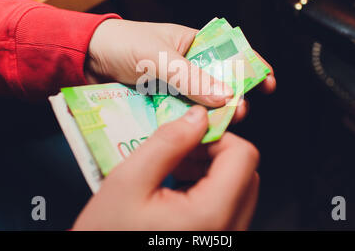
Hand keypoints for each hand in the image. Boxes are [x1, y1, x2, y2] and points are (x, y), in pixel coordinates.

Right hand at [72, 106, 259, 230]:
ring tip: (175, 169)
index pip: (243, 157)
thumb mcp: (128, 181)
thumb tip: (198, 117)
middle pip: (246, 172)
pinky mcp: (219, 241)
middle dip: (214, 153)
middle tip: (180, 152)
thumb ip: (167, 143)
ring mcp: (226, 239)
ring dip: (212, 170)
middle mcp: (228, 232)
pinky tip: (179, 189)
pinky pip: (230, 207)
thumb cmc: (107, 234)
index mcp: (210, 216)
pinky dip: (209, 189)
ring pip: (240, 189)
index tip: (191, 135)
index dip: (218, 136)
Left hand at [86, 19, 275, 121]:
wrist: (85, 58)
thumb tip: (225, 96)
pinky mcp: (160, 105)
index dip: (251, 67)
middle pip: (219, 85)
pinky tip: (195, 133)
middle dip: (232, 98)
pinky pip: (180, 117)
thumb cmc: (122, 43)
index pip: (230, 54)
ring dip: (211, 115)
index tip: (267, 83)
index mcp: (193, 45)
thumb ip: (191, 77)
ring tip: (219, 125)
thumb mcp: (159, 57)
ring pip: (201, 105)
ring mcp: (174, 89)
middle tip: (238, 111)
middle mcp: (187, 68)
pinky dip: (188, 125)